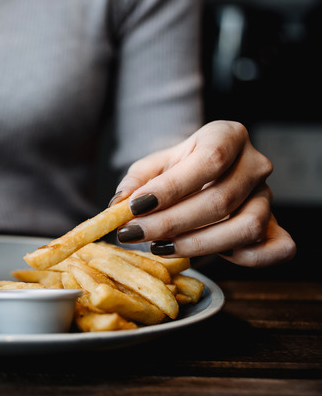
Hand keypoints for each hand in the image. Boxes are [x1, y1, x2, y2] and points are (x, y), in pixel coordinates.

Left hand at [112, 120, 295, 267]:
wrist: (204, 180)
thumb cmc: (177, 171)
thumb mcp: (152, 167)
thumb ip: (137, 181)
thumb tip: (119, 204)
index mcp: (228, 136)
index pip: (209, 161)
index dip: (171, 188)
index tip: (135, 207)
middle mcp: (255, 164)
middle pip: (221, 200)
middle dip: (171, 223)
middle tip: (134, 234)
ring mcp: (269, 197)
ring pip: (246, 227)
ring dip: (197, 244)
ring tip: (158, 246)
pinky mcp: (276, 227)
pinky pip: (275, 249)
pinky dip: (243, 260)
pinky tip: (203, 255)